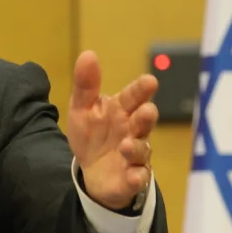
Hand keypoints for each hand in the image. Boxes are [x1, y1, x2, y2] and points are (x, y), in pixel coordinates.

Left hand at [66, 50, 158, 209]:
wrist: (91, 170)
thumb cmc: (93, 133)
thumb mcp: (82, 108)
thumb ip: (86, 84)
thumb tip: (88, 54)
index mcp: (122, 110)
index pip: (133, 97)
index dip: (141, 90)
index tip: (149, 81)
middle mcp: (133, 130)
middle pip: (144, 121)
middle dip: (146, 117)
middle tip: (146, 111)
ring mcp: (135, 155)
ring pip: (141, 150)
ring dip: (135, 148)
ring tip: (125, 146)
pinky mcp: (132, 177)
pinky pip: (138, 178)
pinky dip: (137, 177)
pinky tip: (133, 176)